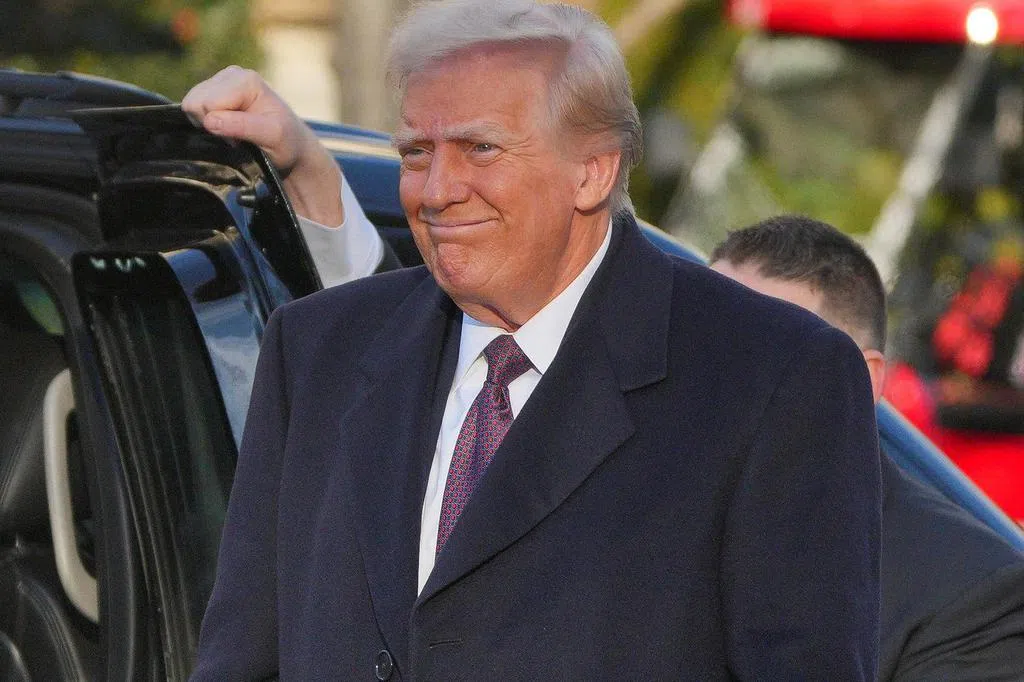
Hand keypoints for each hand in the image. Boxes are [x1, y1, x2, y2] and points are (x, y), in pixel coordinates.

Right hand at [182, 66, 343, 224]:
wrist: (292, 144)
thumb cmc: (286, 142)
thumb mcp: (272, 136)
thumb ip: (242, 126)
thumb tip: (210, 120)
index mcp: (245, 80)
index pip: (207, 104)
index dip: (219, 126)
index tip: (242, 135)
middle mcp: (231, 74)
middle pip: (194, 101)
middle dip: (211, 123)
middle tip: (237, 134)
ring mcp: (221, 81)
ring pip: (191, 104)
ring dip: (209, 123)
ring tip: (234, 130)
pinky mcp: (215, 91)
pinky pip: (193, 107)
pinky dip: (207, 121)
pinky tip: (227, 125)